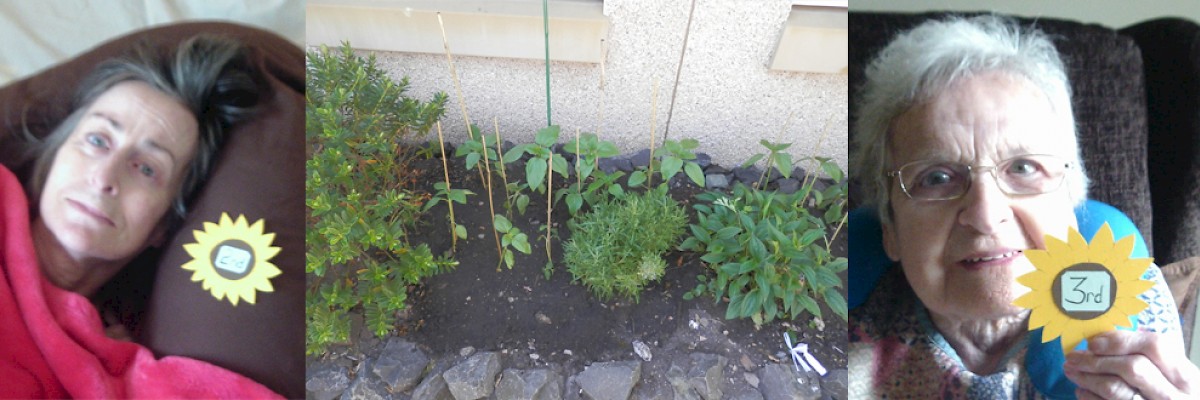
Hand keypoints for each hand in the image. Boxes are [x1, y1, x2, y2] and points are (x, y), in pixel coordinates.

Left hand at [1063, 329, 1197, 398]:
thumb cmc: (1166, 391)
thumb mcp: (1168, 373)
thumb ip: (1143, 354)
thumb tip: (1102, 338)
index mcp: (1184, 375)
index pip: (1154, 346)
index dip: (1120, 341)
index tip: (1093, 342)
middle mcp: (1173, 394)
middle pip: (1132, 367)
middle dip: (1096, 361)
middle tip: (1072, 357)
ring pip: (1115, 390)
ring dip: (1086, 378)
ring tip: (1071, 371)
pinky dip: (1088, 397)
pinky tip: (1081, 390)